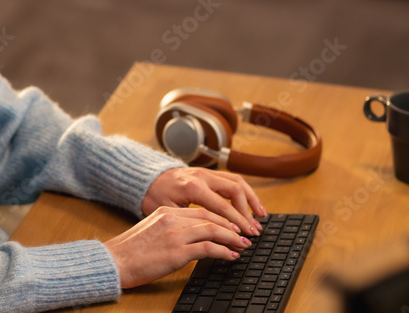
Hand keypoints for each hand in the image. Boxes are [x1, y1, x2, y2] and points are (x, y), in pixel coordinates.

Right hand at [104, 206, 251, 287]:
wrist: (114, 261)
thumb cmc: (129, 251)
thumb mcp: (151, 230)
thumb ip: (170, 228)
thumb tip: (192, 236)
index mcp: (166, 211)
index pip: (201, 211)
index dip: (221, 218)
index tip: (232, 226)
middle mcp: (172, 218)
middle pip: (211, 217)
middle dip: (231, 226)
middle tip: (244, 235)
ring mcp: (175, 234)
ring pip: (213, 230)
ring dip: (232, 238)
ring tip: (243, 245)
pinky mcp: (177, 252)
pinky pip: (208, 248)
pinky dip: (224, 251)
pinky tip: (231, 256)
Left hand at [142, 168, 266, 236]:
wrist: (147, 178)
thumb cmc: (153, 197)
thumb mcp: (166, 211)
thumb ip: (189, 220)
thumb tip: (211, 236)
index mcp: (192, 187)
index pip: (222, 206)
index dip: (236, 222)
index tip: (246, 235)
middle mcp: (202, 176)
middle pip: (235, 190)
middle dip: (247, 212)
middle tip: (254, 230)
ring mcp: (206, 172)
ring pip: (237, 181)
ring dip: (252, 199)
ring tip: (261, 216)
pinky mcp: (209, 172)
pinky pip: (232, 179)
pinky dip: (245, 192)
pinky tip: (251, 204)